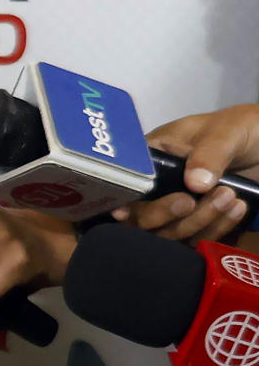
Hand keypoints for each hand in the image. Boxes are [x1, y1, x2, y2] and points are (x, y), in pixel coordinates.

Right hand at [112, 105, 258, 242]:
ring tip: (231, 199)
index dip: (129, 201)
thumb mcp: (224, 133)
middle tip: (194, 201)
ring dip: (199, 221)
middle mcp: (156, 185)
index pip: (127, 185)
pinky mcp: (198, 220)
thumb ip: (208, 155)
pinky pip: (197, 237)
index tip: (138, 209)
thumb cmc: (238, 128)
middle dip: (169, 214)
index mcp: (150, 157)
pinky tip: (236, 210)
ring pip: (170, 231)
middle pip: (142, 216)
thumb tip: (195, 184)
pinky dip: (216, 229)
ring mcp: (177, 205)